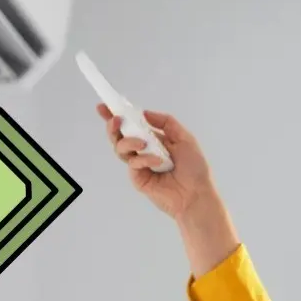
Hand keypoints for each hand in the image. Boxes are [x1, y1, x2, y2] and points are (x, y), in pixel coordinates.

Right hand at [98, 104, 216, 219]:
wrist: (197, 194)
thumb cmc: (195, 168)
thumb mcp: (184, 137)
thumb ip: (166, 122)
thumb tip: (144, 113)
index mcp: (154, 139)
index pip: (132, 125)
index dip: (116, 115)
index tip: (104, 106)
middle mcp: (144, 151)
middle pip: (120, 136)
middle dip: (113, 126)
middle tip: (116, 120)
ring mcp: (140, 165)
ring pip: (121, 148)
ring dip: (129, 141)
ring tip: (142, 143)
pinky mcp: (138, 178)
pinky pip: (133, 163)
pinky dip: (144, 159)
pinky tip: (157, 162)